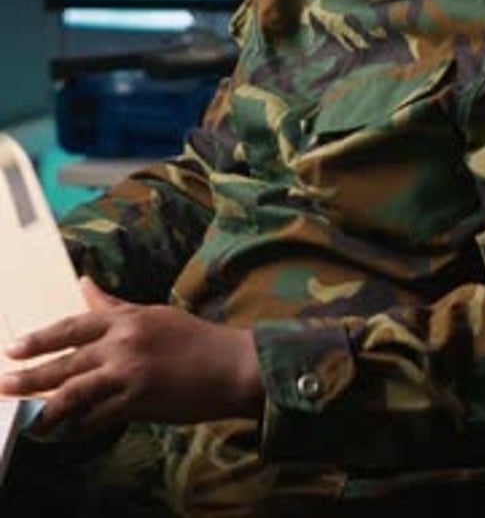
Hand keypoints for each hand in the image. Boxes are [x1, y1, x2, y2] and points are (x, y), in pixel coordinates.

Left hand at [0, 276, 262, 434]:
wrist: (231, 366)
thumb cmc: (193, 338)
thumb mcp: (151, 315)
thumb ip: (113, 305)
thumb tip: (84, 283)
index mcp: (126, 320)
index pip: (73, 326)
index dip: (41, 338)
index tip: (14, 347)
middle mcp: (124, 344)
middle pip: (67, 361)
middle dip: (31, 374)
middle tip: (4, 382)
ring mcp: (131, 374)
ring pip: (78, 392)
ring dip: (49, 407)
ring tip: (29, 416)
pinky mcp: (140, 402)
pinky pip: (100, 417)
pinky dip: (81, 425)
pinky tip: (67, 430)